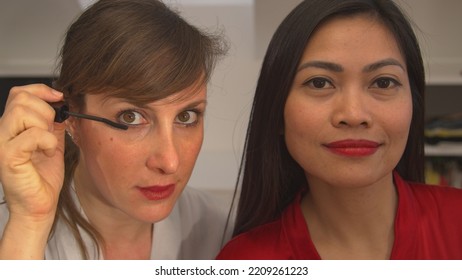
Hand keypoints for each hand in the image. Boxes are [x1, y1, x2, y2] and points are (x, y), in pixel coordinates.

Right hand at [0, 84, 64, 220]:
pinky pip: (31, 135)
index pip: (19, 93)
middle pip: (21, 99)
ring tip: (49, 144)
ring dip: (46, 126)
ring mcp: (3, 143)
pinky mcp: (8, 156)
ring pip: (23, 112)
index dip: (41, 90)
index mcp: (13, 127)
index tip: (59, 97)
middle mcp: (3, 132)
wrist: (40, 206)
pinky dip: (47, 141)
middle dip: (46, 110)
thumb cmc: (43, 179)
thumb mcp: (53, 144)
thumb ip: (54, 125)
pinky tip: (48, 153)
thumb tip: (62, 106)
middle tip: (53, 130)